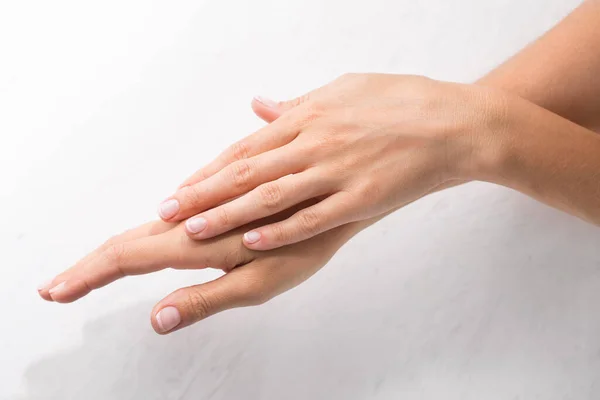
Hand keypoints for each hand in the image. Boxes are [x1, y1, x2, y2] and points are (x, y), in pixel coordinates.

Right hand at [37, 208, 363, 333]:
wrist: (333, 193)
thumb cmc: (305, 245)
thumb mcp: (259, 284)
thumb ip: (205, 299)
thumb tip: (155, 318)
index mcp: (195, 242)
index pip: (127, 258)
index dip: (89, 275)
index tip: (55, 289)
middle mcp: (193, 218)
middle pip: (130, 241)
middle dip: (93, 265)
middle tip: (59, 286)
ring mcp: (206, 205)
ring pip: (152, 225)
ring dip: (118, 247)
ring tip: (93, 266)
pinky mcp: (222, 193)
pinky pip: (178, 210)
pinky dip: (153, 225)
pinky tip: (149, 233)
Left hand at [158, 74, 500, 249]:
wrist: (456, 122)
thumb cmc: (401, 101)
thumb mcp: (345, 89)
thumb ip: (299, 104)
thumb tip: (260, 107)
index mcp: (309, 117)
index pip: (246, 148)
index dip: (209, 171)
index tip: (179, 190)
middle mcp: (316, 143)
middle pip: (248, 173)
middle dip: (203, 194)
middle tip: (166, 214)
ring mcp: (338, 171)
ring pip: (273, 195)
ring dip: (229, 213)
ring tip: (193, 231)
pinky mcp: (362, 197)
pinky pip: (315, 216)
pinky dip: (283, 229)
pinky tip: (253, 241)